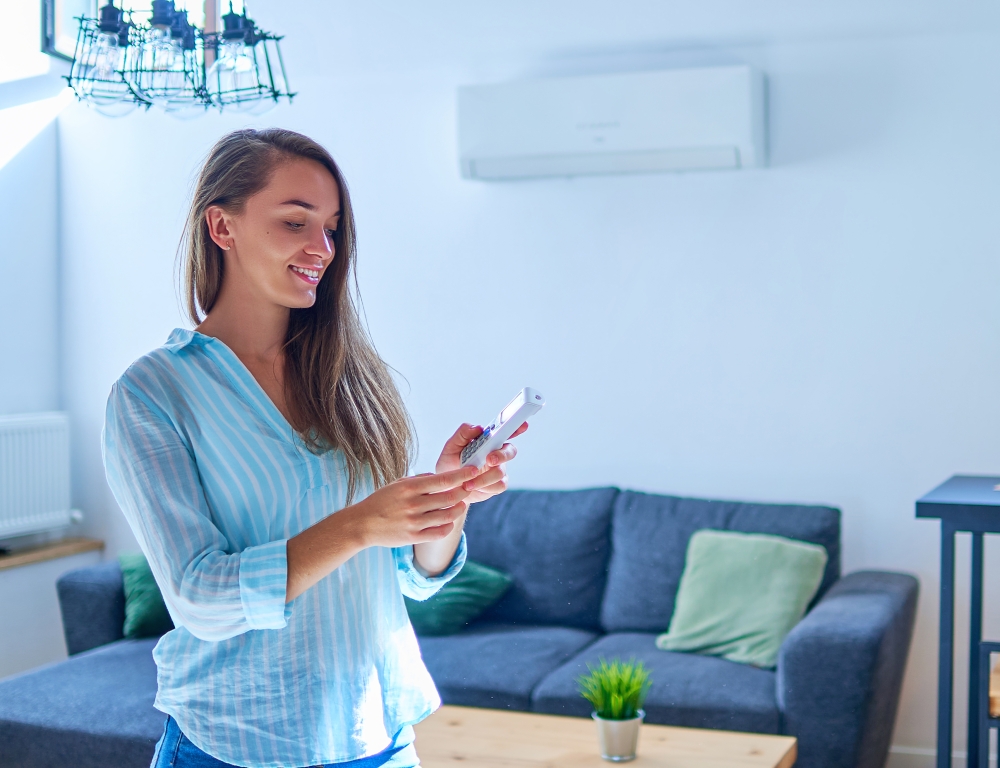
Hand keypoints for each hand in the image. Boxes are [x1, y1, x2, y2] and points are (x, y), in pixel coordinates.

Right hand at [349, 467, 478, 548]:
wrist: (363, 524)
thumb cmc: (382, 501)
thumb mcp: (398, 484)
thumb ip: (420, 480)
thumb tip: (441, 478)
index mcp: (410, 488)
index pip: (443, 480)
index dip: (461, 475)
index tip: (473, 471)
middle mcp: (414, 504)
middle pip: (449, 498)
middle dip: (463, 492)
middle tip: (469, 488)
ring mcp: (414, 522)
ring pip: (447, 516)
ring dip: (459, 509)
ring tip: (461, 505)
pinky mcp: (414, 537)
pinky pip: (439, 533)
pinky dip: (449, 526)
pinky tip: (449, 521)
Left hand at [435, 422, 528, 503]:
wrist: (447, 488)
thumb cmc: (450, 464)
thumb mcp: (451, 447)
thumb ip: (462, 434)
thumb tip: (478, 428)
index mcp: (487, 441)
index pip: (504, 431)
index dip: (516, 428)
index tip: (524, 425)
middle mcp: (496, 453)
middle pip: (510, 451)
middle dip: (501, 455)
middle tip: (489, 460)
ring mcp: (498, 469)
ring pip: (501, 472)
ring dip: (484, 478)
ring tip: (467, 483)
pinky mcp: (497, 484)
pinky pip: (498, 485)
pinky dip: (485, 487)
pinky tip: (472, 488)